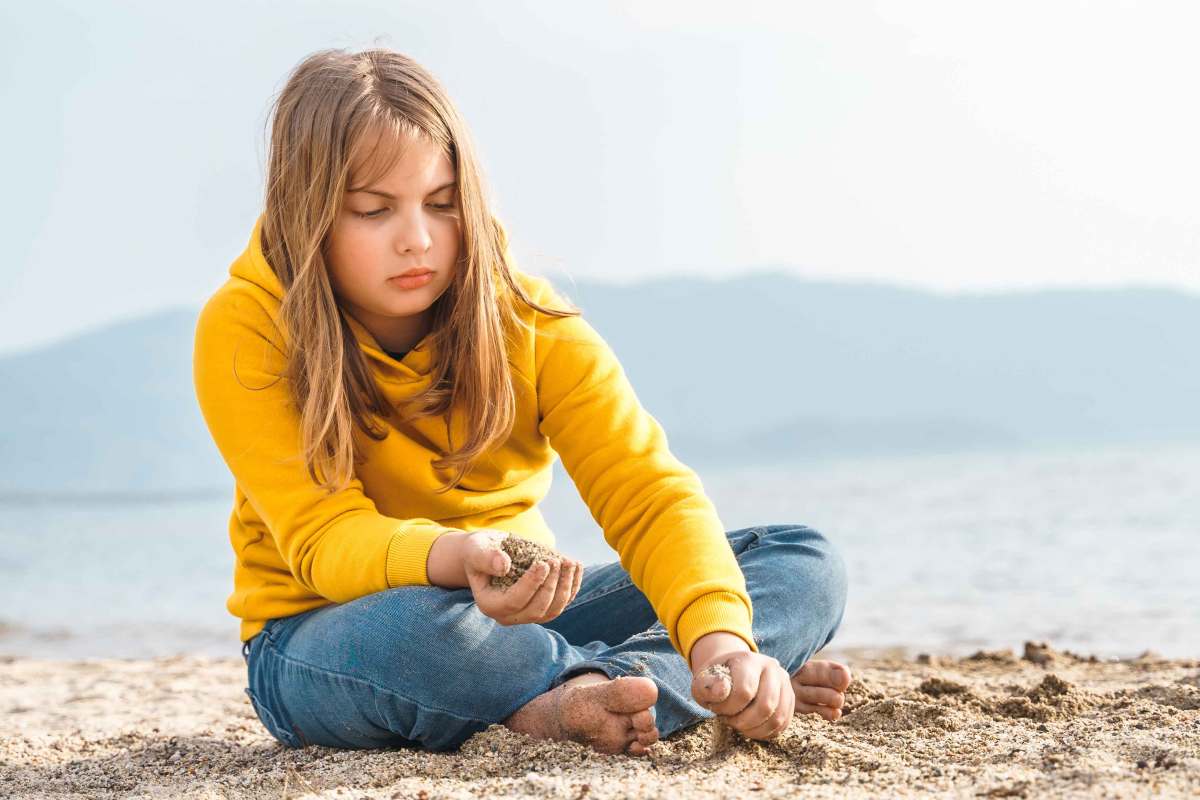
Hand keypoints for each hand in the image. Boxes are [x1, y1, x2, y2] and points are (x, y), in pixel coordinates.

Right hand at [462, 530, 583, 625]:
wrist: (488, 554)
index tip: (544, 563)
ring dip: (565, 588)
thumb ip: (486, 557)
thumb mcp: (477, 548)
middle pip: (536, 610)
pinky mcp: (542, 608)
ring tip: (570, 563)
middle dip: (551, 586)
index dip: (532, 584)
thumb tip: (503, 566)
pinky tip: (577, 566)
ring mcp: (526, 615)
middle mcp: (508, 616)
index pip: (514, 601)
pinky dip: (572, 586)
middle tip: (558, 561)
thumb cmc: (480, 550)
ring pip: (552, 610)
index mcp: (489, 605)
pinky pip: (561, 603)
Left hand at [691, 648, 795, 741]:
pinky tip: (751, 728)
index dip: (728, 708)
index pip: (744, 692)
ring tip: (740, 725)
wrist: (731, 673)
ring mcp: (784, 682)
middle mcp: (771, 667)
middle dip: (743, 722)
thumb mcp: (702, 683)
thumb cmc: (715, 681)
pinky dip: (767, 733)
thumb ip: (706, 686)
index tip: (716, 709)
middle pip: (766, 706)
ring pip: (778, 717)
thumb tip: (722, 689)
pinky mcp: (790, 698)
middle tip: (729, 720)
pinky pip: (784, 724)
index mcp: (748, 660)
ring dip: (755, 730)